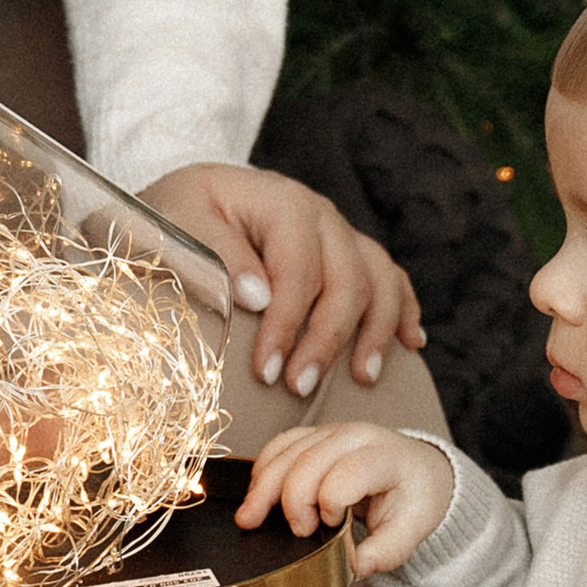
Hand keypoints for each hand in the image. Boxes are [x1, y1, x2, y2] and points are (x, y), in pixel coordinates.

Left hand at [142, 161, 423, 400]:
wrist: (185, 199)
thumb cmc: (175, 216)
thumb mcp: (176, 222)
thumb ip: (216, 254)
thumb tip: (258, 297)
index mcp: (282, 201)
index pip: (298, 270)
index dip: (287, 325)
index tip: (267, 372)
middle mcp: (321, 213)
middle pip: (347, 279)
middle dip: (327, 339)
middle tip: (299, 388)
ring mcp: (339, 231)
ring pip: (378, 279)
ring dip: (375, 331)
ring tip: (361, 378)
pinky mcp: (347, 250)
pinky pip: (389, 277)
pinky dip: (403, 310)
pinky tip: (410, 344)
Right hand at [236, 419, 451, 573]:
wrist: (417, 472)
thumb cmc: (413, 497)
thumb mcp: (413, 528)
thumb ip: (386, 551)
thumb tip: (354, 567)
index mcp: (386, 456)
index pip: (347, 473)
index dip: (331, 503)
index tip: (333, 526)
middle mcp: (355, 436)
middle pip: (308, 461)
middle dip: (293, 501)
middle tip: (301, 532)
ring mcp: (331, 432)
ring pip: (286, 452)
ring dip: (263, 488)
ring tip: (250, 519)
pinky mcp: (313, 436)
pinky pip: (278, 445)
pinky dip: (262, 471)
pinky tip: (256, 496)